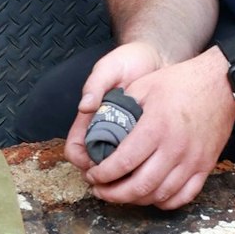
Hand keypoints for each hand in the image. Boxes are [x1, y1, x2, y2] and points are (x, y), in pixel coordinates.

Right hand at [63, 41, 174, 169]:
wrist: (158, 57)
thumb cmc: (129, 61)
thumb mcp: (110, 68)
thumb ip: (96, 85)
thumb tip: (85, 107)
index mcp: (90, 119)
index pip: (76, 151)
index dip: (82, 162)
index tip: (97, 166)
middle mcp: (105, 132)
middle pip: (96, 167)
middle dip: (106, 177)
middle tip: (124, 176)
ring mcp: (124, 137)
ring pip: (118, 168)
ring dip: (125, 175)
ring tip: (141, 173)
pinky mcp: (145, 138)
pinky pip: (140, 160)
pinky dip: (145, 166)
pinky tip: (157, 164)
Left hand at [73, 50, 234, 209]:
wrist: (221, 84)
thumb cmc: (181, 82)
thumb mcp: (144, 86)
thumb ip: (121, 107)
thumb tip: (98, 123)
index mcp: (155, 128)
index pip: (123, 162)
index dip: (103, 174)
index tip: (92, 175)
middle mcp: (174, 149)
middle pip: (140, 186)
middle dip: (114, 194)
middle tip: (100, 191)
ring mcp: (192, 160)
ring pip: (160, 195)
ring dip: (136, 200)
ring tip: (121, 194)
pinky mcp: (205, 166)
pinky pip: (185, 196)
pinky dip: (165, 202)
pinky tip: (151, 197)